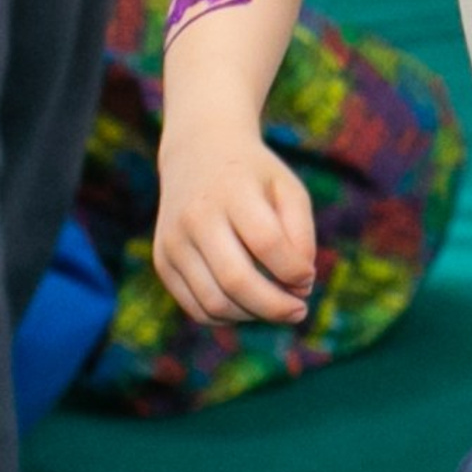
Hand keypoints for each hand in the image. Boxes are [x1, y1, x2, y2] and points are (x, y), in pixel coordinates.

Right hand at [154, 132, 317, 327]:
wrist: (197, 154)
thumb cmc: (254, 178)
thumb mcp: (288, 190)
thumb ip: (302, 235)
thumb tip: (300, 285)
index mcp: (233, 191)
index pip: (267, 243)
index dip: (294, 271)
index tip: (308, 277)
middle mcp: (196, 217)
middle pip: (236, 280)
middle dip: (275, 307)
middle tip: (298, 311)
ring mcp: (174, 241)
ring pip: (215, 302)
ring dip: (253, 315)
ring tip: (274, 307)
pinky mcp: (163, 261)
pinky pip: (196, 308)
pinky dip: (228, 317)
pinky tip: (248, 306)